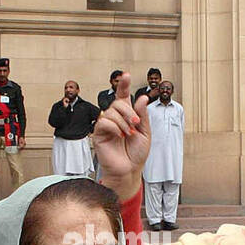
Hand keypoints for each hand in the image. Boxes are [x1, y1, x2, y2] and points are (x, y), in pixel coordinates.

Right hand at [93, 72, 149, 200]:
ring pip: (111, 111)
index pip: (123, 96)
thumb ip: (142, 115)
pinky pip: (104, 122)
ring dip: (123, 122)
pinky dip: (114, 127)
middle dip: (129, 111)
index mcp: (127, 116)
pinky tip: (120, 136)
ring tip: (129, 134)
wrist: (129, 170)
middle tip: (136, 124)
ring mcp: (106, 125)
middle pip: (118, 102)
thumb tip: (141, 98)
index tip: (126, 75)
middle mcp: (115, 118)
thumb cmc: (136, 154)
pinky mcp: (98, 134)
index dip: (123, 84)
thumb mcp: (145, 132)